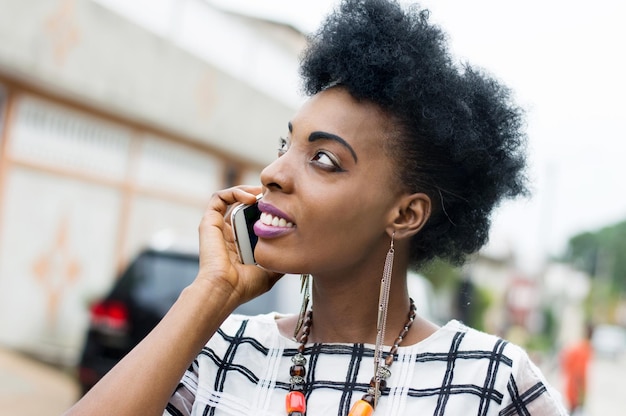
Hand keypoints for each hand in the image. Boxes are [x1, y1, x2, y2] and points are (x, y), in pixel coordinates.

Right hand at [195, 186, 282, 309]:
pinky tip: (251, 198)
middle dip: (259, 197)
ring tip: (263, 193)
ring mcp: (218, 227)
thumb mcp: (270, 272)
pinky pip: (219, 198)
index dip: (265, 209)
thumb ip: (280, 259)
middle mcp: (228, 233)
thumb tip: (295, 253)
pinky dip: (234, 192)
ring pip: (231, 198)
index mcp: (241, 244)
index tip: (281, 206)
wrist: (225, 290)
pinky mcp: (209, 222)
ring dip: (248, 191)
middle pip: (244, 206)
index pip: (252, 219)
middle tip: (274, 195)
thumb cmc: (245, 286)